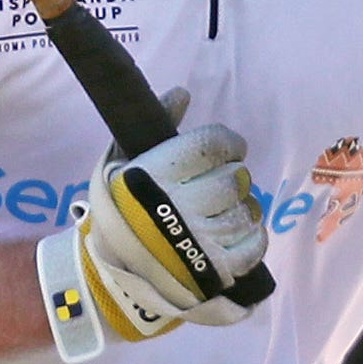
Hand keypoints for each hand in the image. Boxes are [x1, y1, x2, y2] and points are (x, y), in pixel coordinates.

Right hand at [38, 94, 269, 359]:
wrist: (109, 271)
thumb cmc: (118, 210)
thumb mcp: (121, 162)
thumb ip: (154, 124)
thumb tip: (182, 93)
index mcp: (156, 174)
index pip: (213, 144)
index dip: (229, 142)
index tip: (229, 148)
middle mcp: (180, 204)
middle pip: (234, 177)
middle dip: (233, 177)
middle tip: (222, 184)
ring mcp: (200, 239)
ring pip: (246, 211)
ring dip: (243, 208)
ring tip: (226, 211)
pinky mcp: (215, 269)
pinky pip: (253, 246)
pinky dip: (253, 238)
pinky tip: (237, 233)